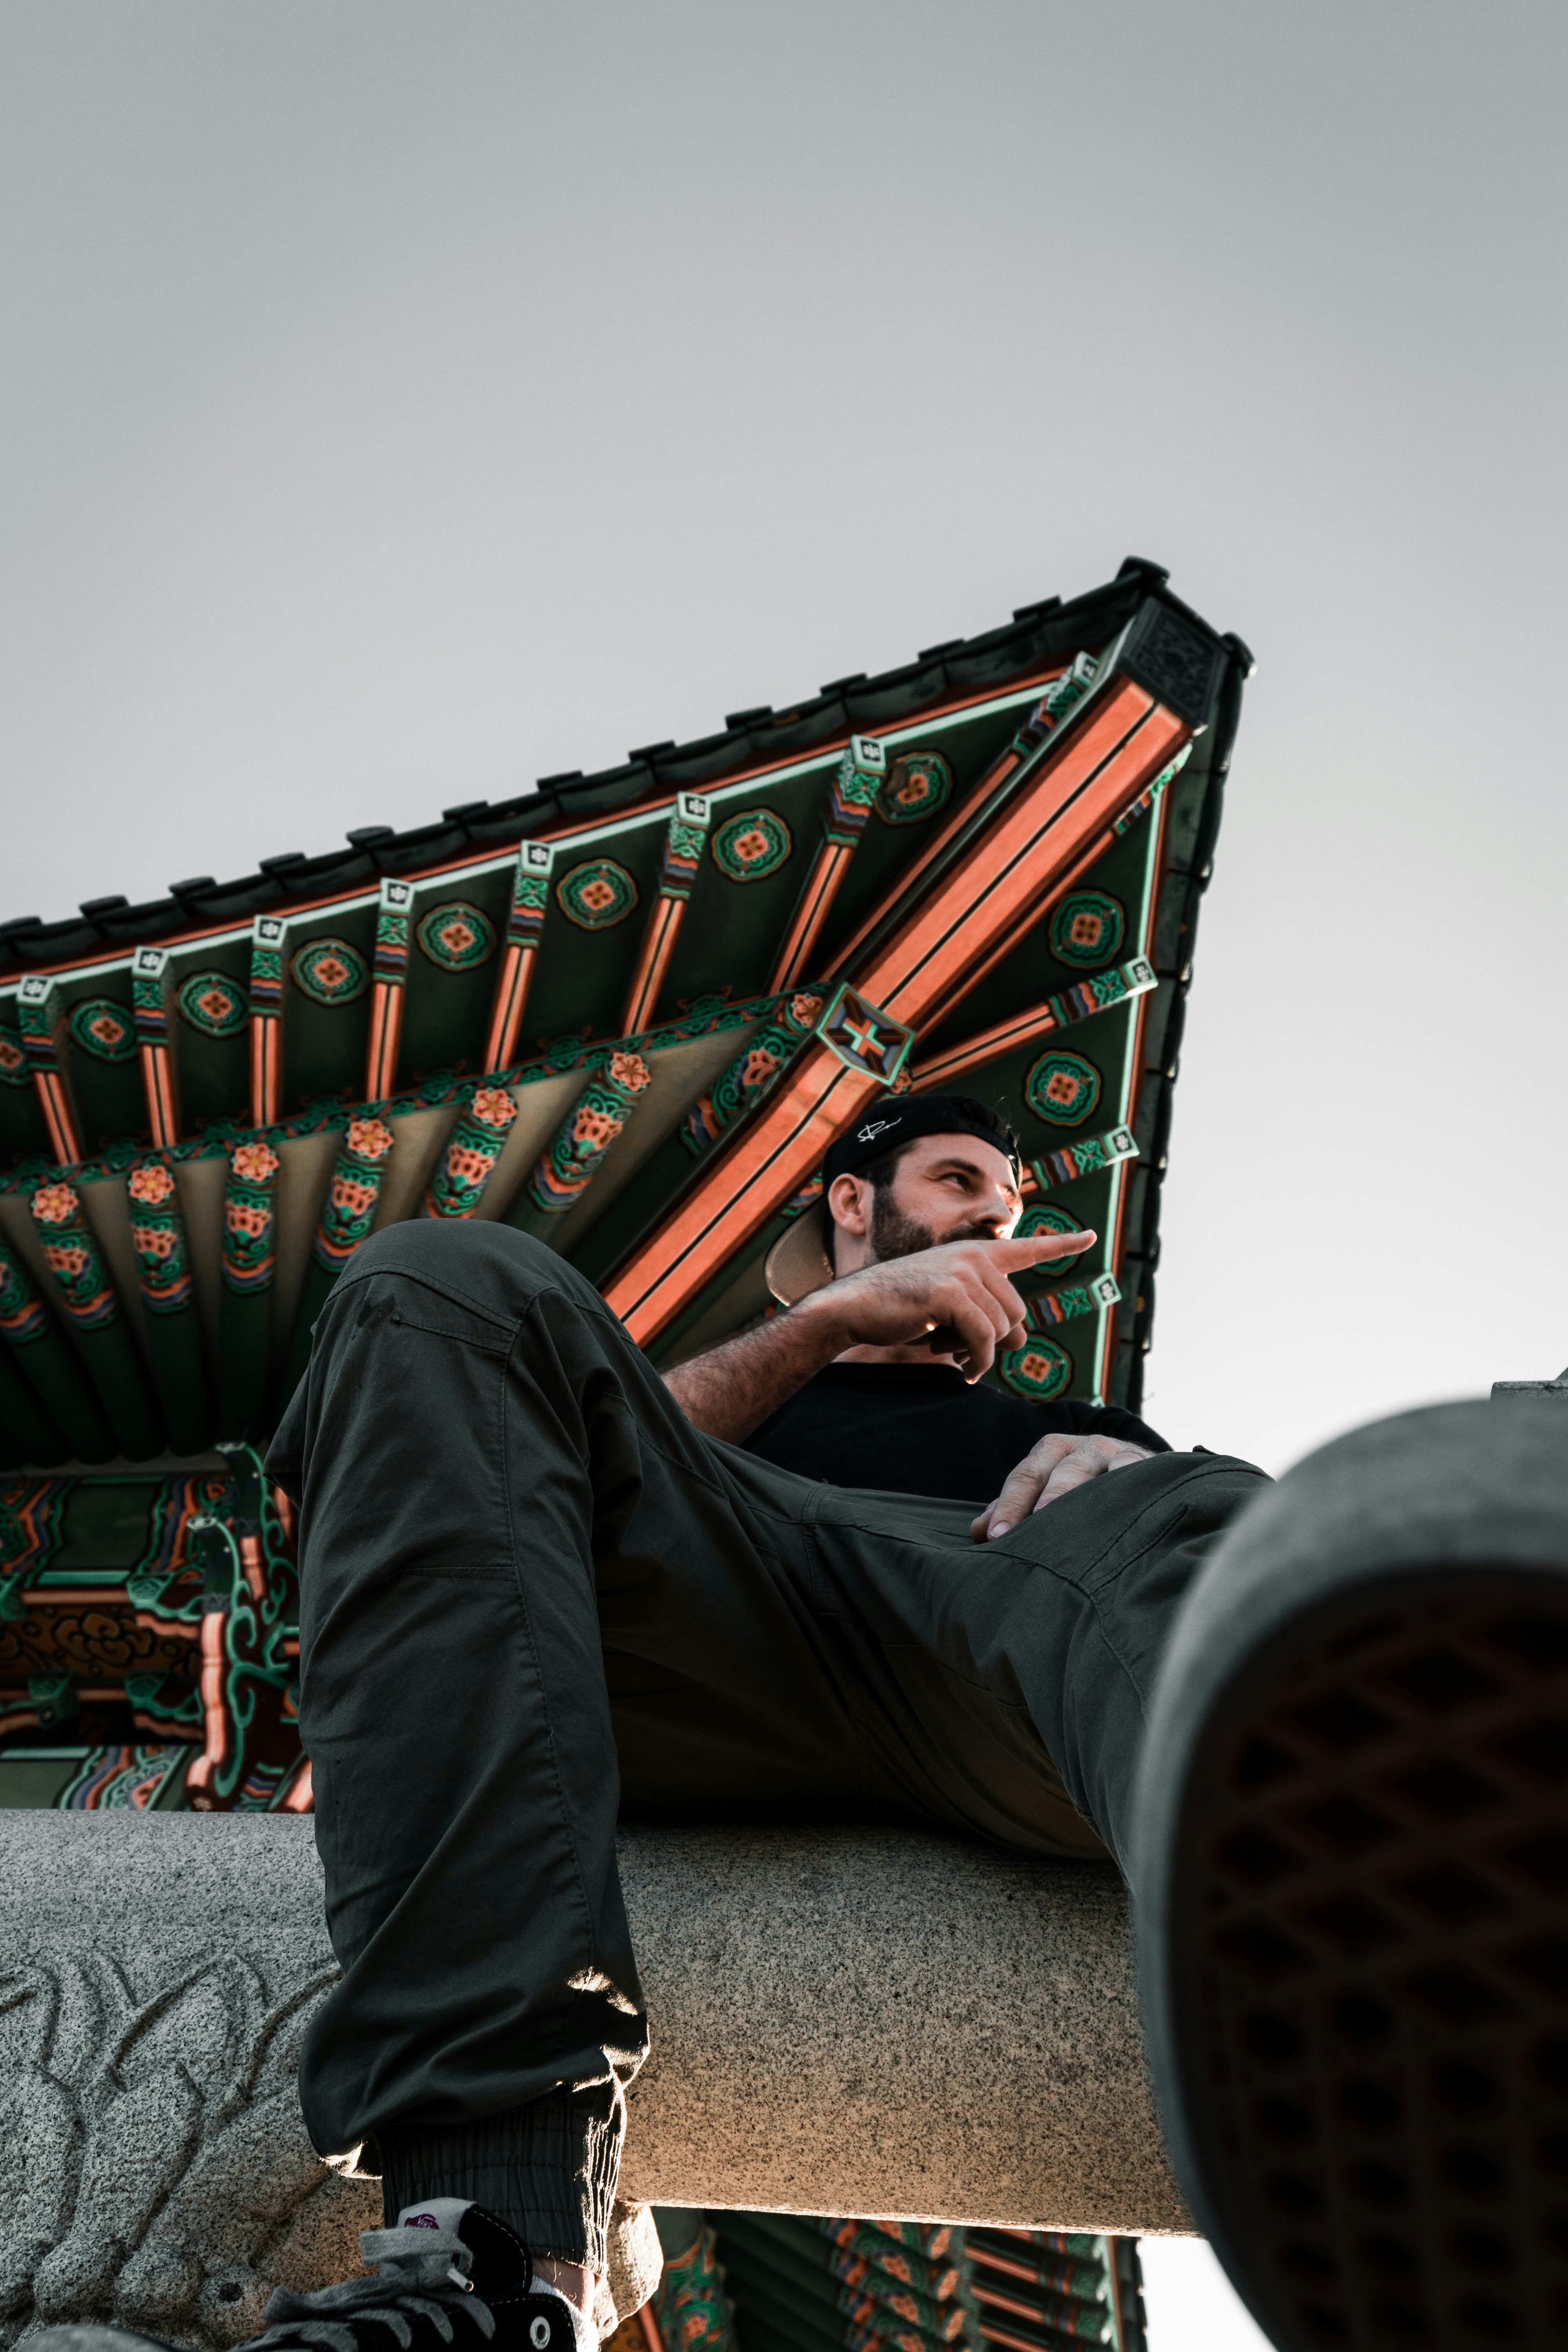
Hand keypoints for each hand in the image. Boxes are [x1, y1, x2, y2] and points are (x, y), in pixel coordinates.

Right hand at [805, 1230, 1095, 1382]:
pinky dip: (977, 1363)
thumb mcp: (949, 1303)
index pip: (1028, 1249)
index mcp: (975, 1253)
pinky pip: (984, 1340)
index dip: (1062, 1244)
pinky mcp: (950, 1294)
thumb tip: (1019, 1339)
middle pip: (1018, 1314)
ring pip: (1003, 1329)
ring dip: (980, 1353)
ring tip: (948, 1351)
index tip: (1092, 1237)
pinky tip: (962, 1370)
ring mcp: (963, 1272)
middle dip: (996, 1342)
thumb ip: (983, 1308)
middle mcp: (975, 1256)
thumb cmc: (901, 1309)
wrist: (855, 1307)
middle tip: (959, 1350)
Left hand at [971, 1432, 1151, 1539]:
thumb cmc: (1083, 1488)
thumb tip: (978, 1532)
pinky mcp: (1145, 1463)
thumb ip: (1015, 1508)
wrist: (1139, 1471)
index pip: (1025, 1477)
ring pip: (1094, 1469)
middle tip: (1029, 1529)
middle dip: (1043, 1502)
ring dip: (1080, 1493)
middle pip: (1058, 1472)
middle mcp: (1080, 1447)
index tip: (994, 1536)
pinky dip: (1127, 1478)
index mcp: (1051, 1452)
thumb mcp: (1047, 1492)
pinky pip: (1134, 1469)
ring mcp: (1113, 1453)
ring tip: (1070, 1520)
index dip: (1008, 1505)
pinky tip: (1121, 1494)